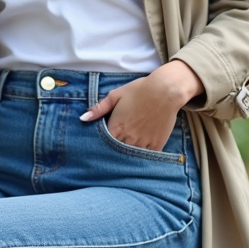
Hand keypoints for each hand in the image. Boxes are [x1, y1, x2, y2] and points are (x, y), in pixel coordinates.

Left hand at [79, 61, 202, 151]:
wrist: (165, 90)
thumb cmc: (139, 90)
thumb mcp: (116, 95)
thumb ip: (99, 108)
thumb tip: (83, 118)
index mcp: (116, 127)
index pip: (104, 144)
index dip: (102, 145)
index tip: (102, 145)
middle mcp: (128, 138)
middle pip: (117, 152)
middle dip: (114, 152)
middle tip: (114, 150)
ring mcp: (143, 143)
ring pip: (131, 157)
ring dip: (128, 155)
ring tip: (127, 152)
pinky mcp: (157, 145)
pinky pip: (146, 157)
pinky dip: (142, 156)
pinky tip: (140, 152)